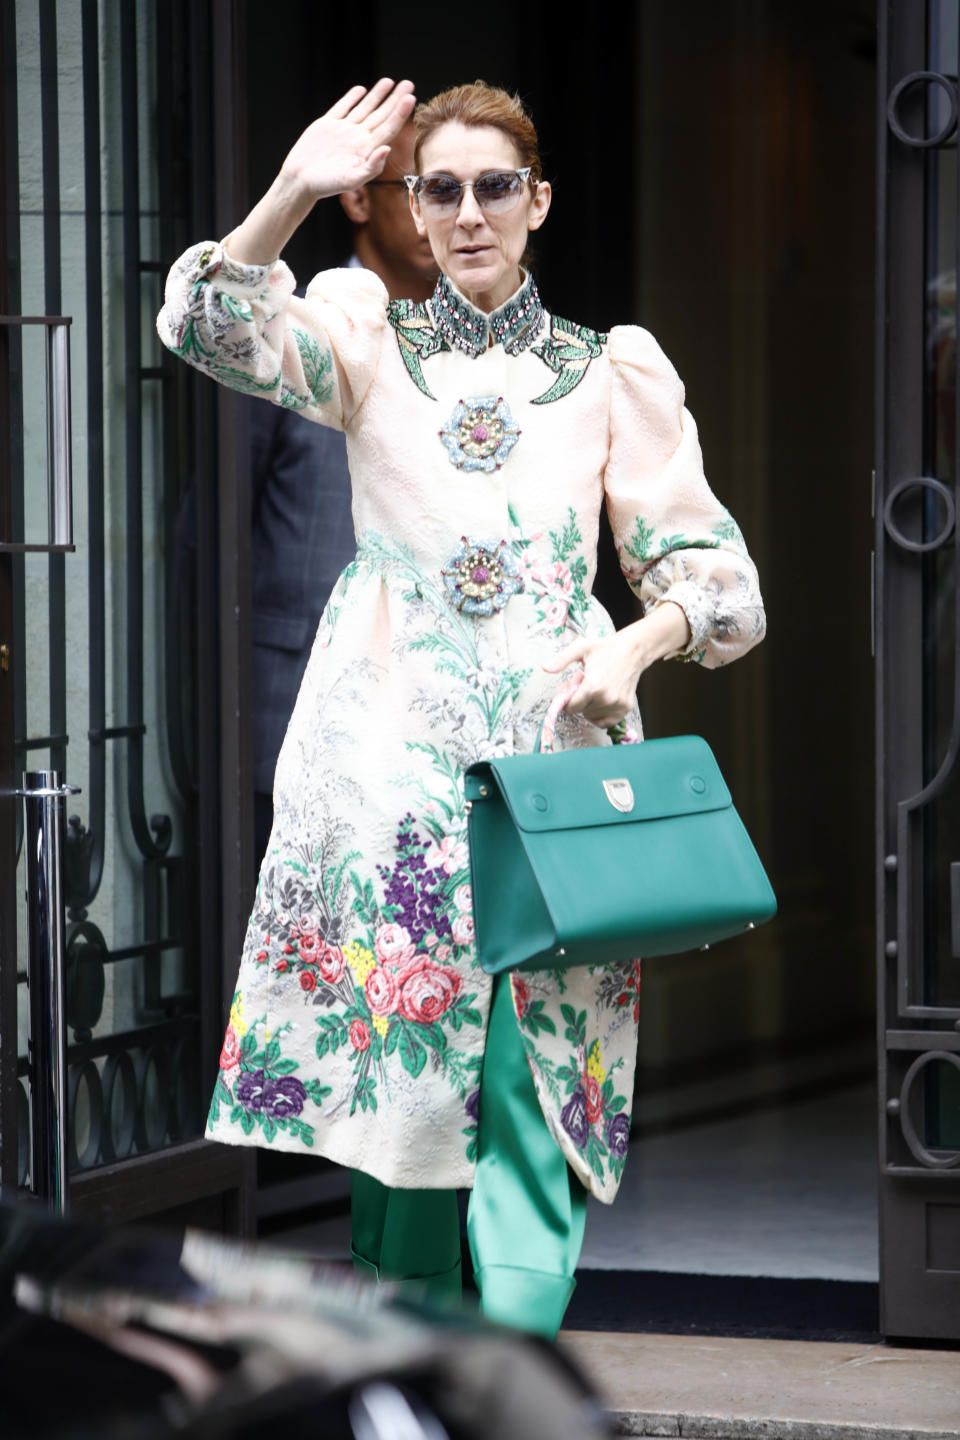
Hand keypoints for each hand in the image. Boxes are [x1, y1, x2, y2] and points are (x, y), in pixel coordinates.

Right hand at [227, 80, 415, 263]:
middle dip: (395, 99)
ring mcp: (344, 130)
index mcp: (367, 150)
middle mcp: (358, 139)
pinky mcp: (327, 125)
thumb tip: (387, 149)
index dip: (400, 113)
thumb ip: (371, 167)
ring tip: (389, 81)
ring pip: (364, 108)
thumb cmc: (327, 185)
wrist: (300, 180)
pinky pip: (343, 107)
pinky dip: (352, 98)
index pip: (388, 128)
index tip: (410, 98)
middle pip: (381, 115)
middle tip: (409, 83)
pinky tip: (361, 89)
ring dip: (377, 95)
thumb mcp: (351, 180)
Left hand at [542, 602, 690, 727]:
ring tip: (596, 688)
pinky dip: (600, 716)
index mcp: (593, 686)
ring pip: (592, 717)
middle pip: (581, 712)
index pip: (571, 707)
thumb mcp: (581, 648)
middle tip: (586, 683)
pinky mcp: (625, 708)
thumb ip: (561, 660)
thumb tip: (544, 668)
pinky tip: (601, 701)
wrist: (633, 651)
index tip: (574, 685)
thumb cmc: (605, 648)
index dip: (568, 697)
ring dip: (590, 706)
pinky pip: (606, 723)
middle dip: (580, 700)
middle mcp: (606, 699)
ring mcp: (617, 705)